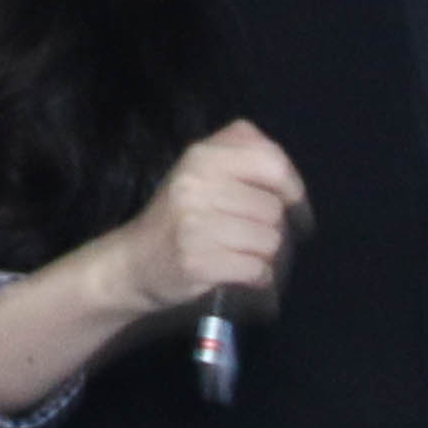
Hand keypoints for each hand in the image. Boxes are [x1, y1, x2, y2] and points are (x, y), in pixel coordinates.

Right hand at [117, 122, 305, 328]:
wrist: (134, 262)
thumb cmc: (177, 216)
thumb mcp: (198, 169)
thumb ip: (238, 149)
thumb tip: (283, 163)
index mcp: (201, 156)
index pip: (271, 162)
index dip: (293, 186)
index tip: (293, 205)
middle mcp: (196, 185)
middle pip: (273, 208)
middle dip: (274, 228)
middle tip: (257, 237)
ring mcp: (195, 225)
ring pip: (270, 241)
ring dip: (267, 255)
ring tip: (246, 255)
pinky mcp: (198, 262)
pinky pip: (257, 270)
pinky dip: (260, 278)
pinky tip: (244, 274)